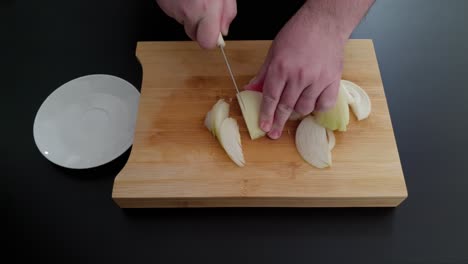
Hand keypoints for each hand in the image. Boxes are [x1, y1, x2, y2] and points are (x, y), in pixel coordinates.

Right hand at [156, 0, 236, 48]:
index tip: (214, 33)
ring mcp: (174, 9)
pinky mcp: (164, 4)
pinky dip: (180, 6)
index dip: (211, 40)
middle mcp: (188, 12)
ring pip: (184, 22)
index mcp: (206, 10)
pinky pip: (174, 12)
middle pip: (194, 35)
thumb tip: (224, 30)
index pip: (207, 43)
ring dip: (190, 14)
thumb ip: (227, 13)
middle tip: (204, 10)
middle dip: (200, 26)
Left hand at [245, 0, 373, 138]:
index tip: (263, 126)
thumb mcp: (274, 51)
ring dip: (297, 112)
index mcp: (281, 67)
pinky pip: (324, 104)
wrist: (325, 22)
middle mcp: (299, 76)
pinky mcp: (333, 81)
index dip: (266, 114)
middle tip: (273, 134)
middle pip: (286, 107)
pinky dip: (317, 107)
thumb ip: (264, 73)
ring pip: (305, 108)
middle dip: (278, 122)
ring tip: (294, 108)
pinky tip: (312, 104)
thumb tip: (251, 90)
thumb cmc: (298, 33)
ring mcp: (317, 79)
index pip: (271, 97)